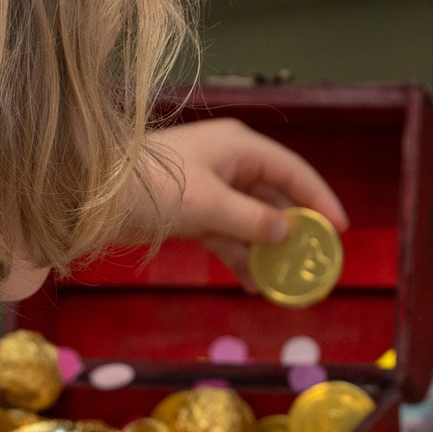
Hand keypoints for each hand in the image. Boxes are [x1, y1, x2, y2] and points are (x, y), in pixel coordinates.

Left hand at [134, 118, 350, 279]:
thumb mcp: (209, 204)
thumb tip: (285, 231)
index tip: (340, 230)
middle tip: (314, 263)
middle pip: (274, 198)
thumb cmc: (152, 186)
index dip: (319, 199)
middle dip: (294, 232)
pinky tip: (253, 284)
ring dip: (267, 251)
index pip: (292, 171)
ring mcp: (210, 190)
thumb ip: (253, 220)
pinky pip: (227, 236)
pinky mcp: (192, 213)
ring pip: (251, 222)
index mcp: (238, 148)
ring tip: (285, 283)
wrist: (92, 197)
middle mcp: (228, 164)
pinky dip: (240, 257)